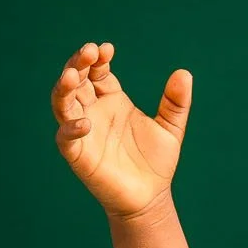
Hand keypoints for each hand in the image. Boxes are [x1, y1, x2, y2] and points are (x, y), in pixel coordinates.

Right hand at [51, 40, 192, 218]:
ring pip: (63, 103)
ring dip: (64, 87)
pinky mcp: (78, 155)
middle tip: (89, 51)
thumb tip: (185, 73)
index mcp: (112, 99)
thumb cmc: (156, 163)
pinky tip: (85, 123)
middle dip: (79, 64)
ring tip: (73, 74)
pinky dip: (71, 129)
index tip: (107, 48)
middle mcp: (93, 111)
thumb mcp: (171, 128)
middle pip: (76, 80)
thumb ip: (176, 102)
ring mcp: (83, 132)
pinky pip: (66, 138)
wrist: (151, 198)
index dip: (98, 58)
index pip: (98, 71)